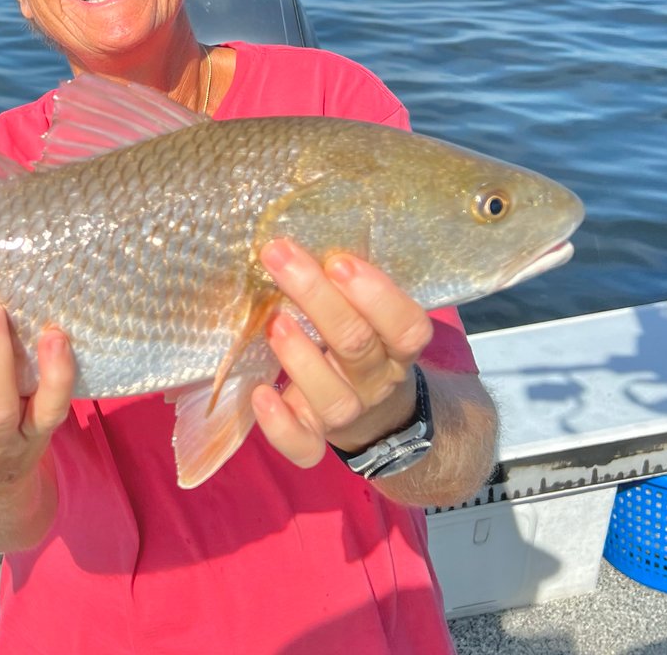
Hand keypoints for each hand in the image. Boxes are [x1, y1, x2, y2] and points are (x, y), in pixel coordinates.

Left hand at [250, 239, 432, 468]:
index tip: (339, 259)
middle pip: (357, 346)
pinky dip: (280, 426)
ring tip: (273, 322)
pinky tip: (260, 394)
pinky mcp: (317, 440)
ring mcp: (348, 415)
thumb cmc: (360, 341)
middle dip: (318, 299)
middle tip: (280, 256)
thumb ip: (346, 281)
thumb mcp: (369, 312)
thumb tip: (297, 218)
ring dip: (301, 358)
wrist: (379, 415)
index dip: (377, 295)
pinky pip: (305, 447)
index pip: (406, 325)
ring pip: (334, 398)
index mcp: (398, 346)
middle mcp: (377, 380)